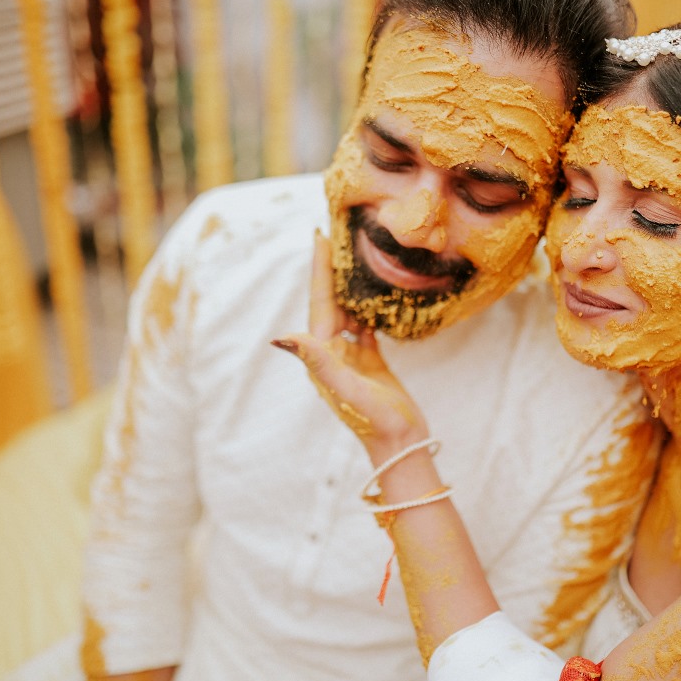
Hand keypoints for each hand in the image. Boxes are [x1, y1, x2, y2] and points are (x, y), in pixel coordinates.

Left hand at [273, 231, 429, 462]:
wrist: (400, 445)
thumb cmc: (374, 420)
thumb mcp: (345, 388)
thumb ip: (317, 362)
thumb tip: (281, 337)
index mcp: (321, 355)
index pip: (319, 302)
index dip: (318, 269)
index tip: (318, 236)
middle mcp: (331, 354)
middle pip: (330, 301)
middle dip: (330, 270)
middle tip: (333, 235)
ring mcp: (351, 357)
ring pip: (347, 312)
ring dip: (348, 285)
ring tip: (353, 256)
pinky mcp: (370, 362)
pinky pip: (364, 327)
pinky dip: (367, 307)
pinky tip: (373, 292)